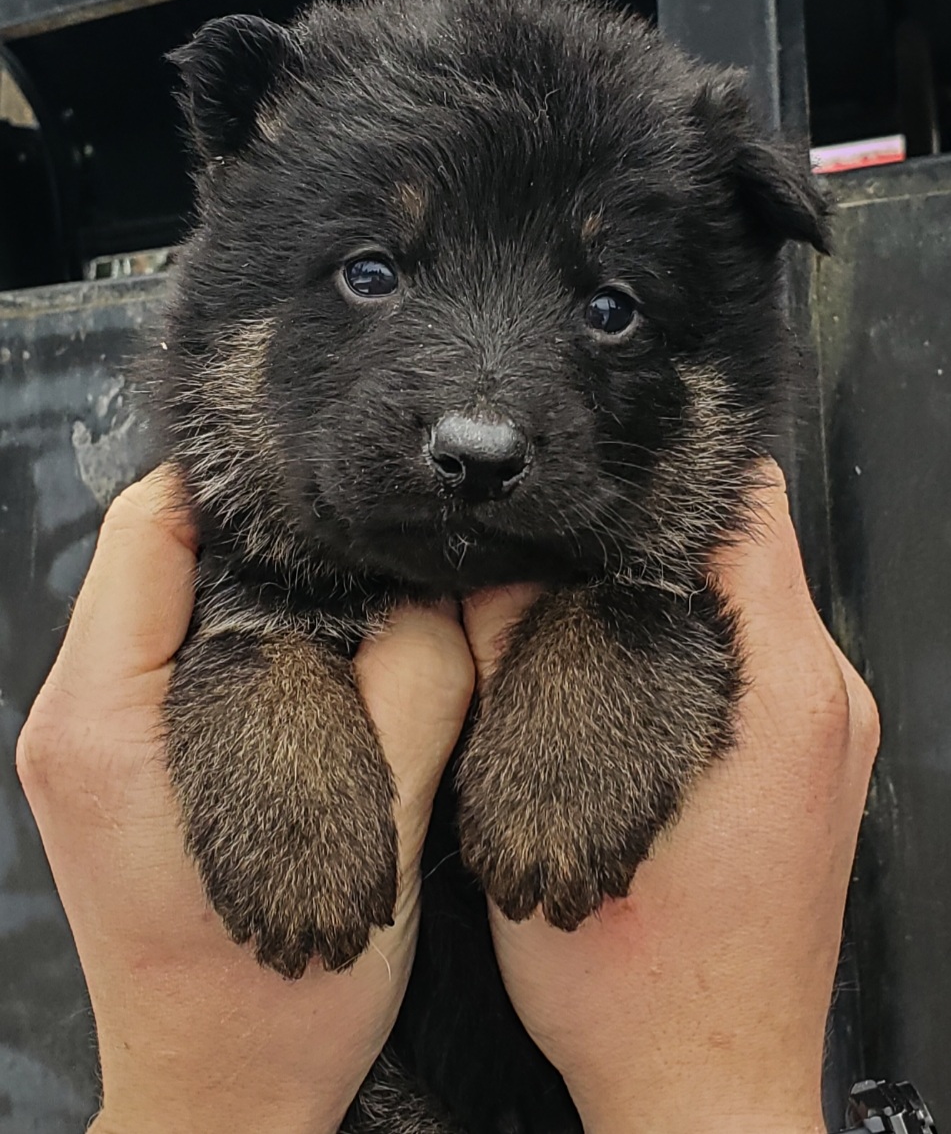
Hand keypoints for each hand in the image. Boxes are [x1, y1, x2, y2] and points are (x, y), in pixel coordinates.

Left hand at [16, 468, 473, 1133]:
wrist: (219, 1101)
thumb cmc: (282, 999)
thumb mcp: (378, 834)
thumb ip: (413, 692)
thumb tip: (439, 587)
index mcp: (108, 719)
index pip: (153, 528)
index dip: (240, 477)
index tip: (323, 471)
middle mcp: (74, 719)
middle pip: (154, 554)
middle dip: (255, 523)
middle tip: (353, 520)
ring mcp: (87, 744)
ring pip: (164, 599)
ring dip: (250, 577)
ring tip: (345, 575)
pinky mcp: (117, 765)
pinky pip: (172, 653)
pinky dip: (239, 629)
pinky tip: (315, 647)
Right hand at [463, 466, 878, 1133]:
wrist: (704, 1093)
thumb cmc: (639, 986)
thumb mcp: (543, 806)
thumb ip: (519, 665)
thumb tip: (488, 571)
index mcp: (785, 692)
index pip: (749, 512)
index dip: (668, 475)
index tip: (597, 471)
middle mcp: (826, 700)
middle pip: (751, 549)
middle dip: (656, 528)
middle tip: (564, 529)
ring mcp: (826, 736)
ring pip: (751, 602)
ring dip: (670, 586)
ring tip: (581, 591)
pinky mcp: (806, 767)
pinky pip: (755, 658)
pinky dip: (691, 638)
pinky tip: (618, 664)